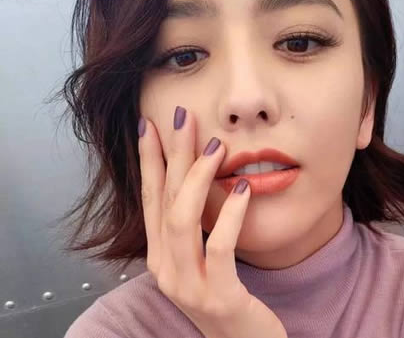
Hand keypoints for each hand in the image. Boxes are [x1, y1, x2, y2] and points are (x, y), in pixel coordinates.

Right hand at [138, 107, 287, 337]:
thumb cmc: (225, 296)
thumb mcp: (201, 258)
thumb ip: (194, 225)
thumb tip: (195, 177)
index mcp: (160, 256)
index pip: (149, 198)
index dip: (149, 160)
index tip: (150, 125)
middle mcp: (165, 269)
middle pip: (163, 200)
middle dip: (171, 155)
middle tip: (182, 117)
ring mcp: (188, 286)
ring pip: (182, 220)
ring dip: (197, 178)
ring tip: (217, 146)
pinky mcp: (219, 297)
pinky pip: (219, 248)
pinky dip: (229, 215)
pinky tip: (244, 189)